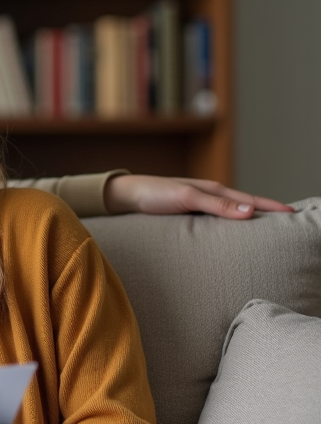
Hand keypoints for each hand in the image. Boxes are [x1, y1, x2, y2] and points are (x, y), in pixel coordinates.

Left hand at [104, 175, 293, 217]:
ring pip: (232, 213)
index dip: (273, 207)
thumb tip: (250, 211)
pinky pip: (217, 220)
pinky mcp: (190, 214)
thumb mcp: (187, 197)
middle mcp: (210, 196)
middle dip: (267, 213)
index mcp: (215, 190)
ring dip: (250, 220)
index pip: (251, 200)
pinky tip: (234, 233)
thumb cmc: (155, 194)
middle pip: (246, 206)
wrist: (128, 195)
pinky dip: (231, 225)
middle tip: (291, 224)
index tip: (295, 213)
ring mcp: (201, 205)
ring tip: (269, 231)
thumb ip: (217, 205)